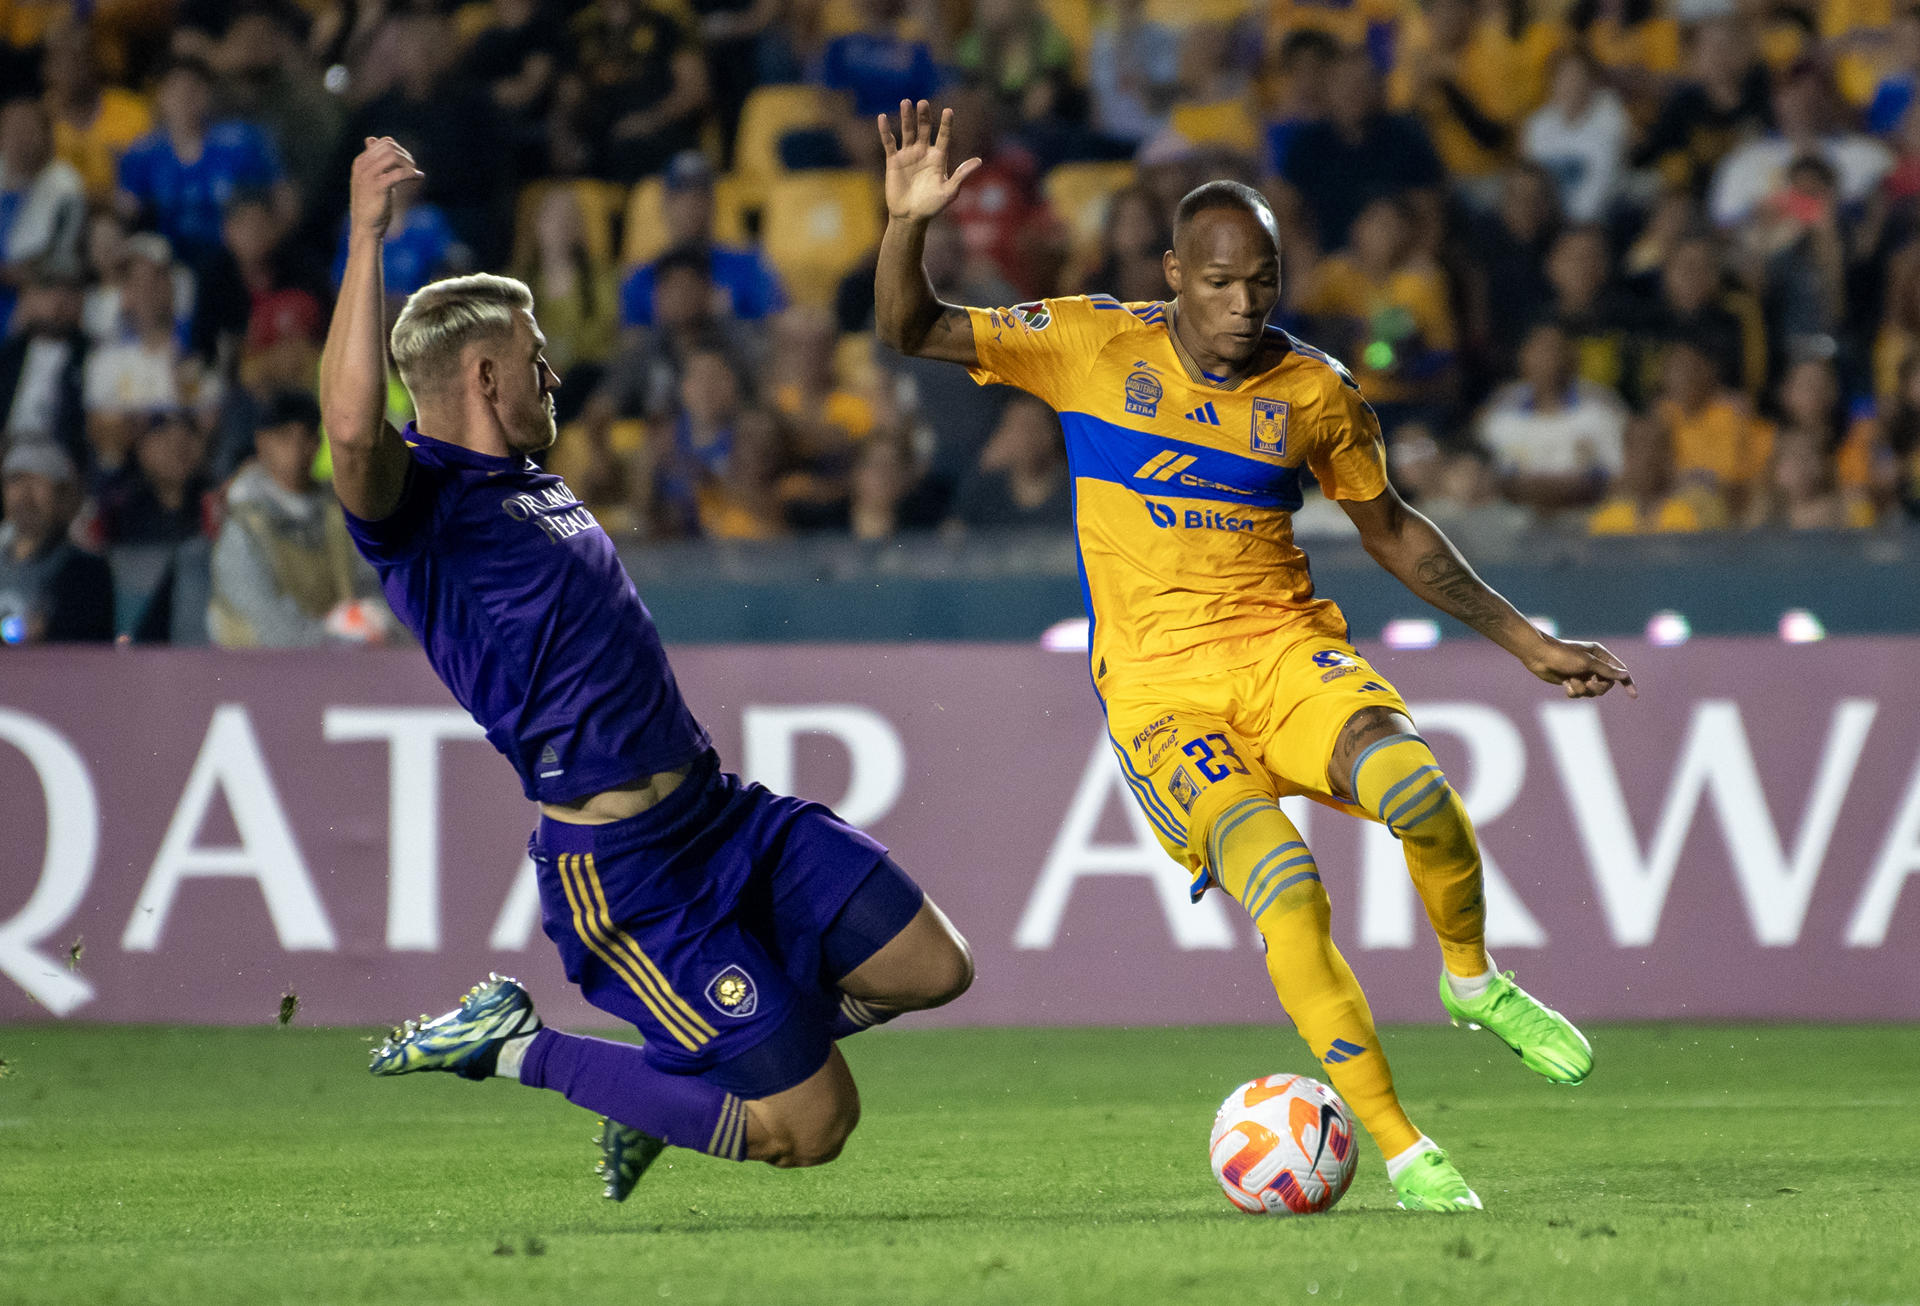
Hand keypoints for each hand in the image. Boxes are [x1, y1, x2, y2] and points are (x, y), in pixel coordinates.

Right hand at [350, 137, 422, 237]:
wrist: (365, 227)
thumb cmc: (370, 205)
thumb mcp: (369, 179)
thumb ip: (373, 162)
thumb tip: (371, 139)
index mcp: (361, 162)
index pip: (384, 143)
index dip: (400, 149)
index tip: (408, 162)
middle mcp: (363, 166)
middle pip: (389, 147)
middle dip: (406, 155)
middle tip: (413, 167)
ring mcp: (369, 176)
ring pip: (393, 156)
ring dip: (408, 163)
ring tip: (414, 173)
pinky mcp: (378, 187)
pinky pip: (399, 173)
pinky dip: (412, 173)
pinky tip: (419, 177)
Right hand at [879, 100, 980, 221]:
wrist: (910, 217)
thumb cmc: (932, 206)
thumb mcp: (949, 192)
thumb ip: (961, 175)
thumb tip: (979, 161)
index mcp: (939, 157)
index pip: (944, 136)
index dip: (946, 124)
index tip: (948, 111)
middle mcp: (924, 152)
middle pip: (925, 129)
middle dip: (924, 116)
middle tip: (923, 103)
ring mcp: (908, 154)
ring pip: (908, 131)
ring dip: (907, 117)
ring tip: (906, 102)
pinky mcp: (893, 160)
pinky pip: (889, 142)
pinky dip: (885, 131)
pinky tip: (882, 117)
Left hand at [1524, 635, 1636, 698]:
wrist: (1538, 656)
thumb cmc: (1563, 655)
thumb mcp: (1587, 663)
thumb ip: (1606, 670)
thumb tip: (1625, 674)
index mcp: (1600, 655)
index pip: (1619, 670)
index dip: (1627, 683)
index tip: (1634, 696)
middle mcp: (1592, 664)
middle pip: (1606, 685)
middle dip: (1597, 687)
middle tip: (1588, 684)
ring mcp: (1582, 673)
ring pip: (1591, 691)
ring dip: (1582, 689)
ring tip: (1571, 681)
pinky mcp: (1571, 681)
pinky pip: (1579, 693)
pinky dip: (1573, 691)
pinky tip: (1565, 684)